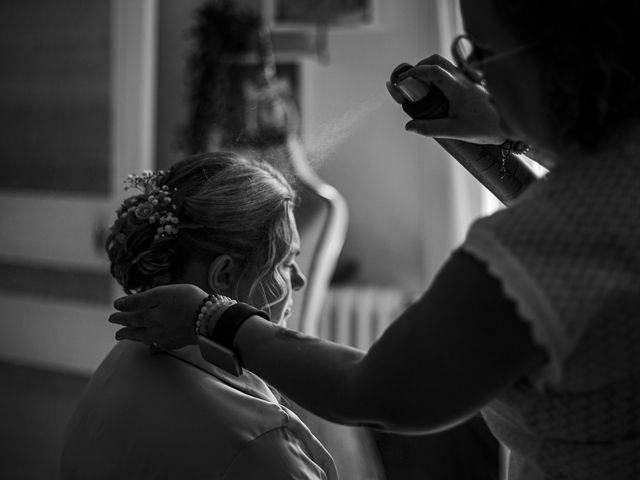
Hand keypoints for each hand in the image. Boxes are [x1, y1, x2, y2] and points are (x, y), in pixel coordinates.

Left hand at [109, 284, 207, 350]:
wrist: (209, 318)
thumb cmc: (186, 301)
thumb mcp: (160, 294)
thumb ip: (138, 300)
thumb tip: (117, 305)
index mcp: (148, 317)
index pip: (129, 317)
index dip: (119, 316)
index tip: (111, 317)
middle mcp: (154, 330)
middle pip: (135, 332)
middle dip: (124, 331)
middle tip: (116, 334)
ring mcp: (166, 339)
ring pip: (146, 340)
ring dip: (135, 340)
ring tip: (129, 339)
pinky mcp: (177, 343)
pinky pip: (160, 347)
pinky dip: (153, 348)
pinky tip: (153, 349)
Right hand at [386, 54, 504, 144]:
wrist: (506, 126)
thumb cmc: (483, 128)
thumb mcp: (454, 131)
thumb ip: (430, 128)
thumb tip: (409, 126)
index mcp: (458, 87)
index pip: (433, 70)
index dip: (414, 72)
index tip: (401, 80)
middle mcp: (462, 78)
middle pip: (436, 60)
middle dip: (418, 67)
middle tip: (408, 82)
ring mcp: (466, 78)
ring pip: (443, 64)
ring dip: (427, 70)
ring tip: (418, 87)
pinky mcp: (469, 82)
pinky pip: (449, 72)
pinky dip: (436, 76)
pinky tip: (433, 92)